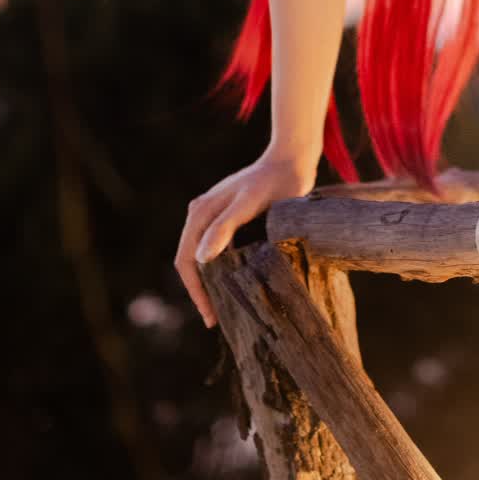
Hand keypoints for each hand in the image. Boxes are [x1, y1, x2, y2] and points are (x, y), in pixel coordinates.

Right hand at [175, 153, 314, 328]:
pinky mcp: (229, 218)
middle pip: (192, 261)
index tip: (210, 316)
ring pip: (205, 257)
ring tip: (227, 307)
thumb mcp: (249, 204)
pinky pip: (219, 249)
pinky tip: (237, 283)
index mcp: (200, 213)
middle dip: (202, 290)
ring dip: (212, 281)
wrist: (292, 161)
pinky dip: (224, 268)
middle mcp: (201, 214)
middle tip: (218, 319)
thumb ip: (224, 228)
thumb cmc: (273, 182)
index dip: (196, 290)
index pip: (186, 260)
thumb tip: (201, 259)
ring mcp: (214, 216)